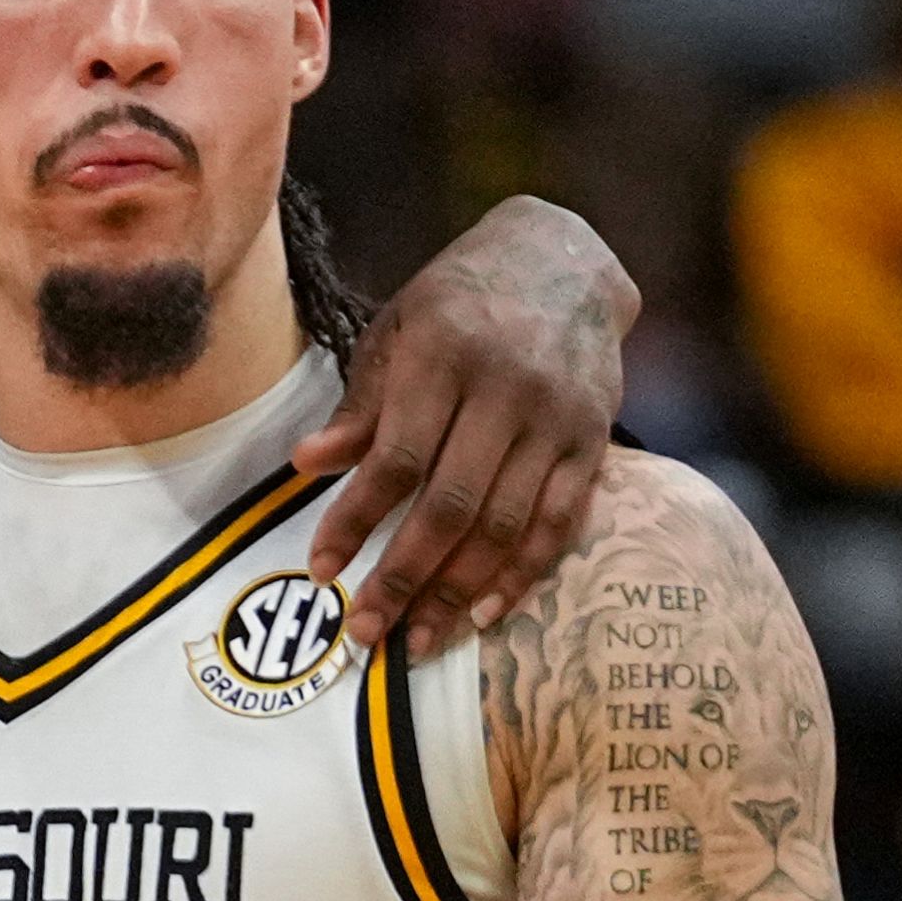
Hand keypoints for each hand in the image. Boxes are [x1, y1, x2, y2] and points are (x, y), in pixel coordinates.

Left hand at [295, 200, 628, 644]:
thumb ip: (360, 406)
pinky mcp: (595, 439)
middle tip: (366, 634)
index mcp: (444, 355)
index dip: (356, 521)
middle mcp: (508, 389)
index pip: (395, 459)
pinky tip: (485, 614)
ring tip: (419, 640)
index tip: (322, 571)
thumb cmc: (459, 302)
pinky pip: (560, 521)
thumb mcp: (396, 332)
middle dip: (405, 576)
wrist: (564, 260)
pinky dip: (522, 573)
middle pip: (453, 503)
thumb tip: (306, 464)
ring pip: (507, 524)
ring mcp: (558, 418)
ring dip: (460, 592)